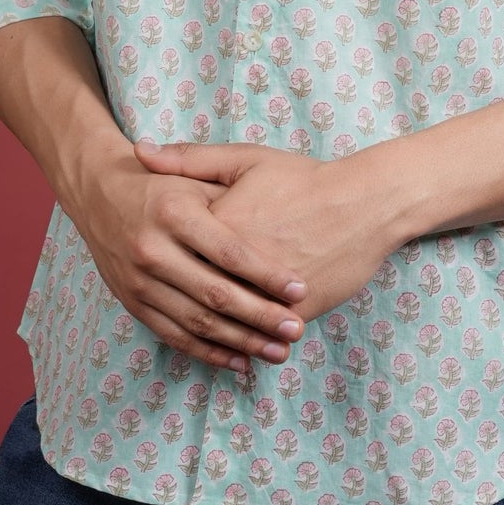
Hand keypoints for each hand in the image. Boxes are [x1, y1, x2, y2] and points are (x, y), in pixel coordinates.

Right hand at [61, 141, 309, 374]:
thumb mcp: (193, 174)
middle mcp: (152, 249)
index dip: (266, 274)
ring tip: (278, 352)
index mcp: (174, 213)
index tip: (300, 290)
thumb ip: (230, 195)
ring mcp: (139, 281)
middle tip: (295, 330)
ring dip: (241, 342)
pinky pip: (174, 336)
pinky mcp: (132, 303)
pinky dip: (209, 353)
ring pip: (197, 322)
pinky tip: (241, 361)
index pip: (229, 252)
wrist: (98, 193)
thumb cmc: (160, 183)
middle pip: (215, 294)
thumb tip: (279, 223)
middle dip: (260, 316)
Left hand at [131, 140, 394, 324]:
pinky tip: (241, 353)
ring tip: (199, 335)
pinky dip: (247, 346)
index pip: (174, 254)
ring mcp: (265, 291)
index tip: (151, 269)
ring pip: (227, 323)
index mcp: (216, 225)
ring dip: (212, 335)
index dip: (163, 264)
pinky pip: (261, 335)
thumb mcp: (244, 160)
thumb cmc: (303, 178)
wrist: (364, 202)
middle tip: (168, 307)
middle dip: (180, 304)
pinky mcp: (294, 310)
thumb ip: (189, 160)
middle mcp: (235, 263)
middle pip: (195, 293)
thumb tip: (140, 151)